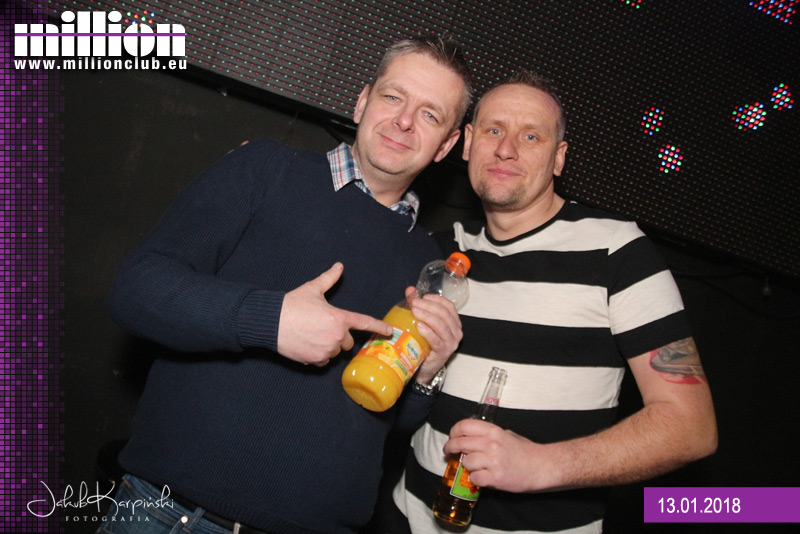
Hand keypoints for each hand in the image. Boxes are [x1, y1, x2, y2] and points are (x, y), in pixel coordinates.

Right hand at [277, 263, 392, 365]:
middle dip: (339, 336)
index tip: (389, 332)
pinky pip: (324, 361)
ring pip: (335, 352)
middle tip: (323, 327)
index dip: (379, 327)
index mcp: (339, 318)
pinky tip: (308, 345)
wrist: (271, 322)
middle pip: (347, 342)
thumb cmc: (292, 304)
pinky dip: (319, 355)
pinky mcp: (316, 360)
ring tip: (312, 335)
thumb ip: (329, 278)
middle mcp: (336, 336)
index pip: (365, 323)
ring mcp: (327, 350)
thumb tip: (339, 266)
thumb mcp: (312, 289)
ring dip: (329, 346)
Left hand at [409, 287, 462, 383]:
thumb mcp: (423, 322)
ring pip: (441, 325)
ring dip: (427, 316)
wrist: (425, 367)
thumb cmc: (425, 343)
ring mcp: (451, 342)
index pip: (449, 306)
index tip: (423, 296)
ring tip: (414, 311)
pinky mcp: (443, 352)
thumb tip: (410, 290)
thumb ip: (418, 306)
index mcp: (454, 322)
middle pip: (444, 314)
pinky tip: (419, 326)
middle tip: (413, 302)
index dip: (436, 299)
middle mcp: (456, 332)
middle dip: (428, 306)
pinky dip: (428, 332)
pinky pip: (437, 340)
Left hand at [443, 419, 546, 492]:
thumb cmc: (526, 451)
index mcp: (493, 431)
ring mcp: (493, 461)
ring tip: (474, 468)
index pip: (464, 426)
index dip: (454, 432)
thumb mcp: (508, 435)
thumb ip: (490, 435)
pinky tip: (481, 478)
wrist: (541, 467)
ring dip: (467, 467)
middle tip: (449, 452)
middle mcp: (491, 444)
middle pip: (459, 443)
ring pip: (466, 462)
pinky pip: (474, 478)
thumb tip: (472, 438)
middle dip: (450, 448)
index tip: (452, 437)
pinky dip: (475, 480)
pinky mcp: (495, 477)